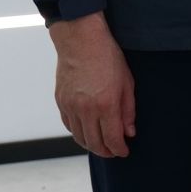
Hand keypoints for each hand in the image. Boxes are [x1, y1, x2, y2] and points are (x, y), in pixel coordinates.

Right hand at [50, 12, 135, 157]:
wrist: (80, 39)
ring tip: (102, 144)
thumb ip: (128, 111)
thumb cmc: (107, 57)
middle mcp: (86, 109)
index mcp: (106, 104)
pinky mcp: (60, 101)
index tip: (125, 151)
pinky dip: (78, 133)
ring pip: (79, 137)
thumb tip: (129, 132)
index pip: (112, 139)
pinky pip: (69, 125)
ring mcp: (70, 106)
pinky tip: (87, 131)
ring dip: (91, 145)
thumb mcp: (127, 82)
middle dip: (106, 151)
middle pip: (94, 143)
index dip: (120, 150)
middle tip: (114, 151)